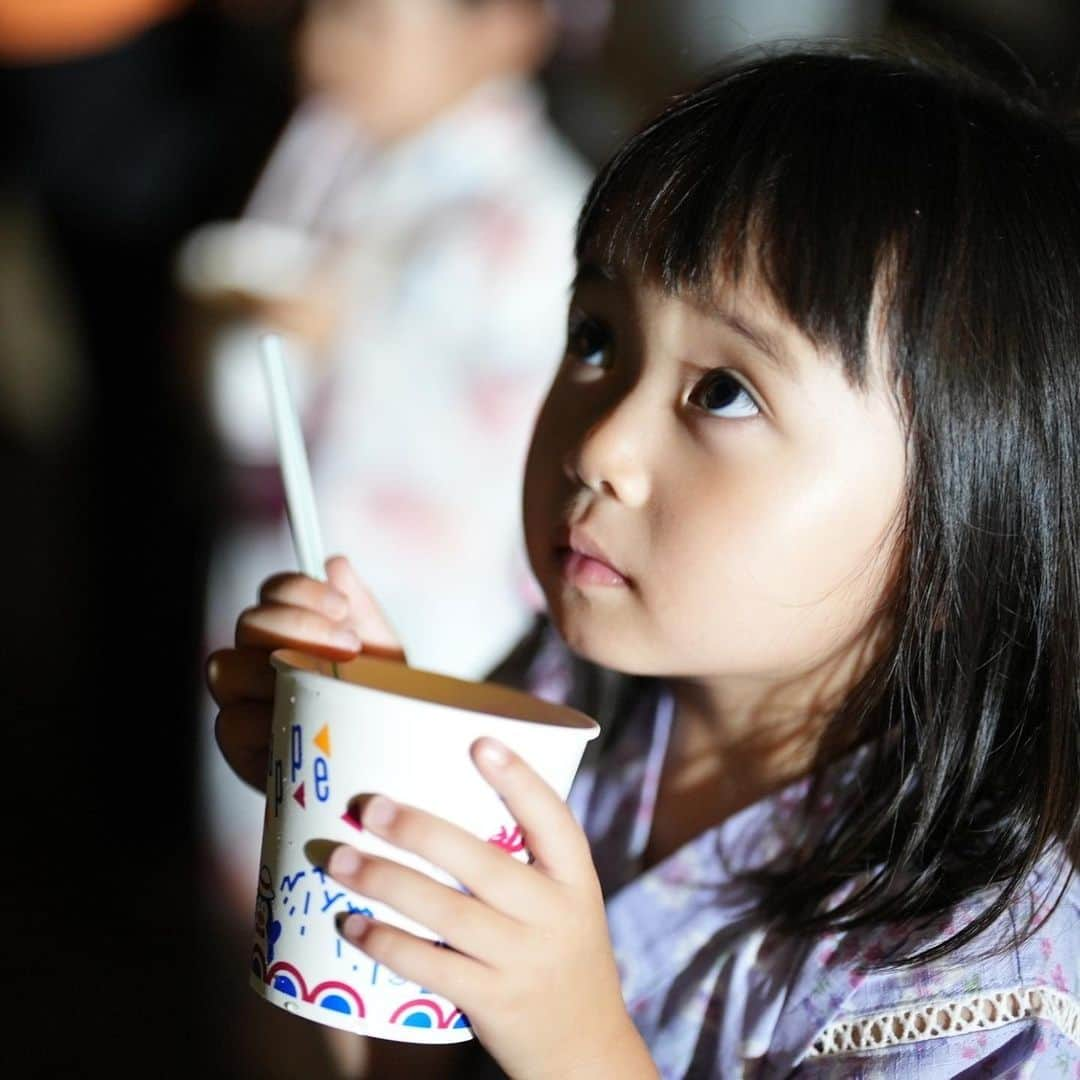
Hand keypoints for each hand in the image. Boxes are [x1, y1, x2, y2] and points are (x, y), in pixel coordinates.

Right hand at [206, 555, 403, 791]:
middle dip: (297, 627)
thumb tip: (335, 564)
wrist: (394, 766)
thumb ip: (362, 612)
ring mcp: (245, 703)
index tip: (342, 608)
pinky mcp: (241, 748)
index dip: (300, 591)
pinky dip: (264, 718)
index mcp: (292, 632)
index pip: (274, 592)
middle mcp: (259, 660)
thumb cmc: (385, 707)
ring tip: (326, 686)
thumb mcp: (386, 658)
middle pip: (248, 623)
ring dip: (275, 670)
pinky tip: (304, 720)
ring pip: (225, 667)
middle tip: (348, 647)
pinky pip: (230, 723)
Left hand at [324, 739, 657, 1079]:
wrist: (586, 1050)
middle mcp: (554, 914)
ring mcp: (524, 960)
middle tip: (370, 806)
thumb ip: (523, 863)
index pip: (554, 819)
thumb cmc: (561, 953)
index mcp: (575, 878)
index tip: (479, 743)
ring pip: (447, 914)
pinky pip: (432, 968)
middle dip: (420, 832)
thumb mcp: (566, 902)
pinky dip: (389, 944)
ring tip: (339, 860)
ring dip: (387, 883)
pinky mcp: (494, 1001)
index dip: (519, 780)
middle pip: (483, 864)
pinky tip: (353, 925)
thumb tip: (434, 804)